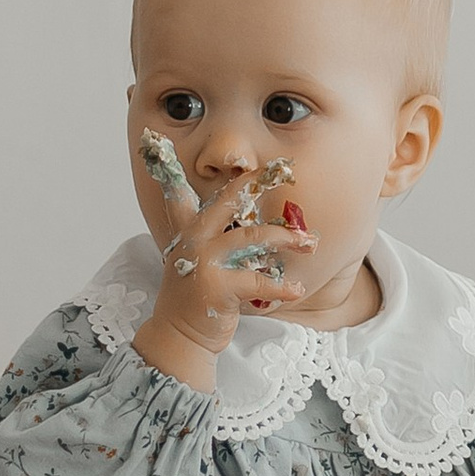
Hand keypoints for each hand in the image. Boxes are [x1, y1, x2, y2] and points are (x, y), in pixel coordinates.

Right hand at [132, 146, 303, 386]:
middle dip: (254, 183)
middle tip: (279, 167)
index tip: (162, 139)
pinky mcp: (217, 287)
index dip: (171, 167)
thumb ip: (204, 232)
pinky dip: (282, 286)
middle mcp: (194, 240)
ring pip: (252, 238)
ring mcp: (205, 262)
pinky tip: (298, 289)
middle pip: (227, 201)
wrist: (179, 336)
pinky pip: (258, 281)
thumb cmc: (194, 296)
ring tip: (311, 242)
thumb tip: (223, 209)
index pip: (178, 193)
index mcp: (188, 231)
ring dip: (286, 238)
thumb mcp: (193, 258)